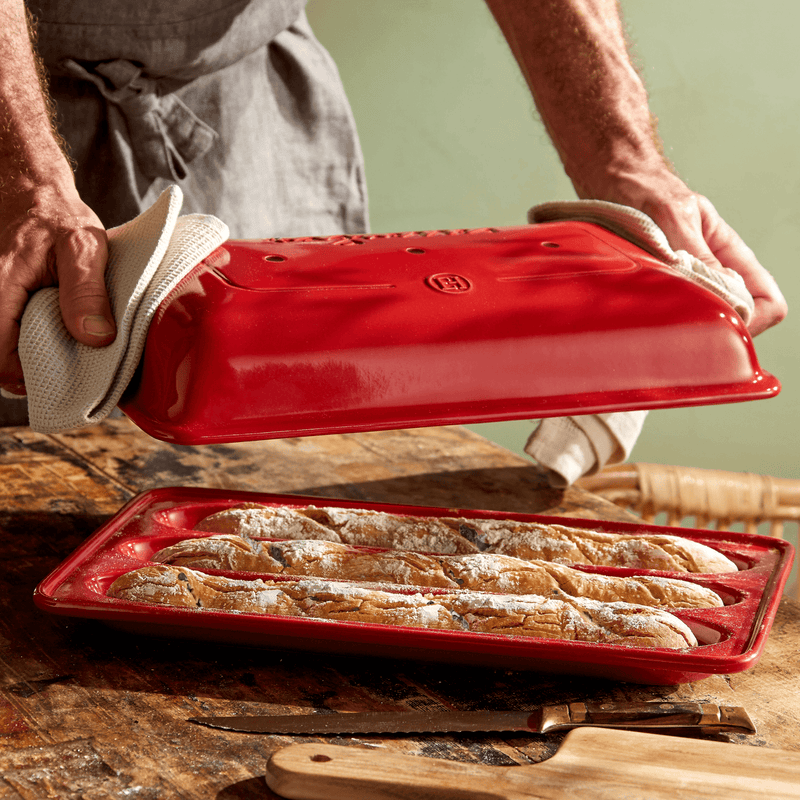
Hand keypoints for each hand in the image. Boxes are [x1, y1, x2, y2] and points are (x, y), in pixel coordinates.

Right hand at [0, 185, 115, 394]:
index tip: (62, 377)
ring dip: (32, 353)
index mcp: (0, 285)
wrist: (34, 191)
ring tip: (65, 353)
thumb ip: (87, 292)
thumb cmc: (59, 216)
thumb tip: (95, 338)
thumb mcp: (83, 248)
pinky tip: (57, 335)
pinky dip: (31, 338)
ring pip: (3, 343)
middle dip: (32, 368)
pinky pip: (10, 330)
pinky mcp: (2, 299)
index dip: (27, 374)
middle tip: (69, 370)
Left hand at [595, 172, 786, 336]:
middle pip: (737, 320)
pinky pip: (672, 318)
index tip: (718, 322)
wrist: (614, 183)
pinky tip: (642, 314)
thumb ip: (701, 256)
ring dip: (686, 325)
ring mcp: (688, 282)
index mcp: (729, 253)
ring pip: (704, 322)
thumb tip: (727, 292)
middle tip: (681, 324)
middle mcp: (714, 272)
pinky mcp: (660, 290)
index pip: (767, 300)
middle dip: (716, 328)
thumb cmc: (647, 192)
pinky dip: (661, 321)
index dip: (751, 319)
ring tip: (659, 315)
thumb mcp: (676, 220)